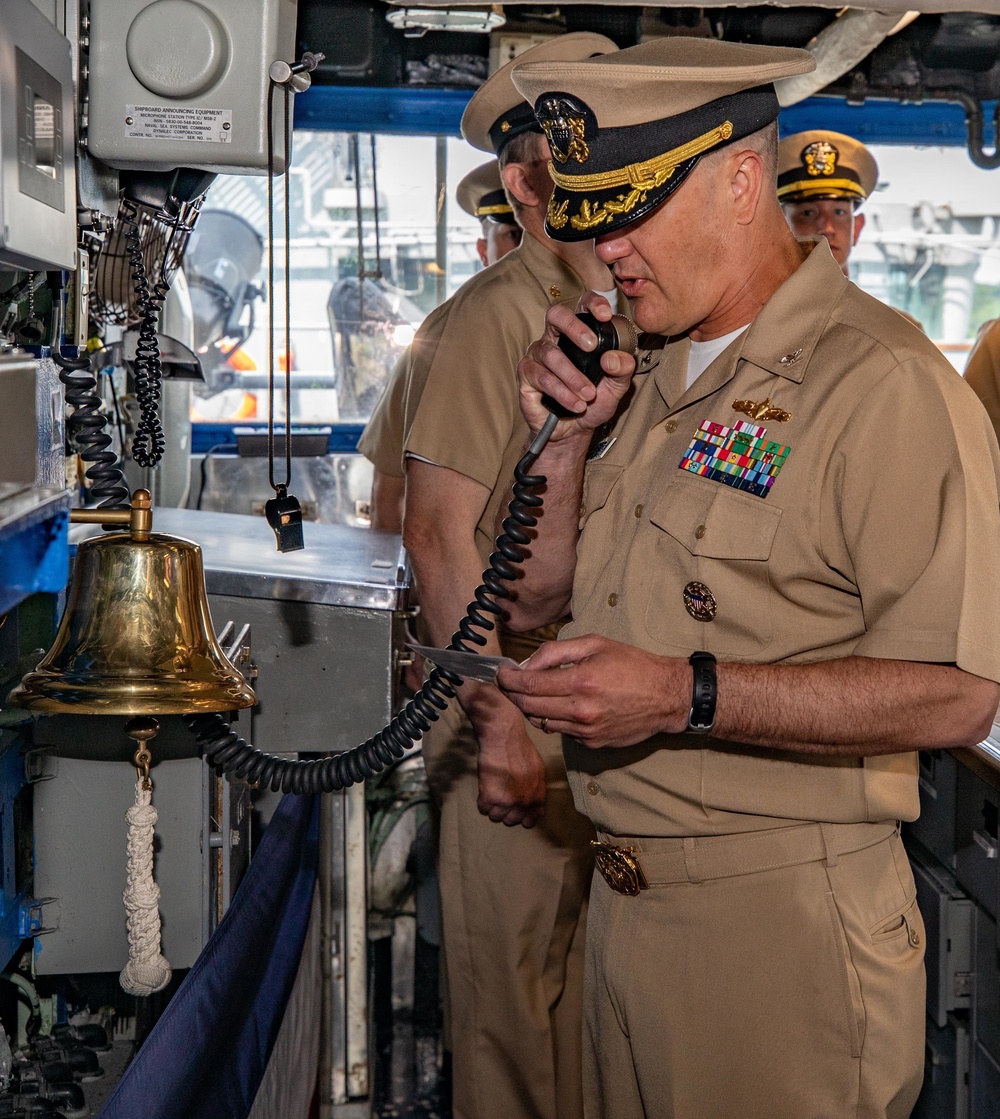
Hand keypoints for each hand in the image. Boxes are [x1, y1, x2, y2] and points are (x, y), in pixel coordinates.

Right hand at [475, 717, 546, 827]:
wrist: (504, 739)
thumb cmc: (521, 749)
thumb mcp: (538, 770)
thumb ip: (537, 788)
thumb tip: (534, 803)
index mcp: (537, 796)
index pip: (531, 820)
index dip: (523, 817)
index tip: (516, 811)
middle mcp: (523, 803)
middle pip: (511, 820)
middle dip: (506, 811)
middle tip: (501, 796)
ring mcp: (506, 802)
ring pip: (496, 816)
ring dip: (493, 806)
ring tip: (492, 791)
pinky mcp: (489, 797)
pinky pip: (483, 809)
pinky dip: (482, 800)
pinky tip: (485, 788)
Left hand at [498, 635, 690, 748]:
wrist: (665, 696)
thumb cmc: (632, 665)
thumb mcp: (595, 644)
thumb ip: (556, 652)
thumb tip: (527, 665)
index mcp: (581, 681)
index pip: (528, 685)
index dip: (507, 679)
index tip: (501, 673)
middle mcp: (581, 710)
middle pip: (528, 706)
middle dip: (511, 694)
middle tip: (508, 683)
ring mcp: (586, 730)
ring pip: (541, 722)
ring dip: (529, 707)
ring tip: (533, 692)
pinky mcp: (592, 743)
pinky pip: (561, 732)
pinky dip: (554, 718)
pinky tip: (562, 705)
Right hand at [517, 293, 635, 439]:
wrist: (573, 431)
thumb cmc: (592, 402)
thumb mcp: (616, 387)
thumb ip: (623, 370)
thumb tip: (612, 358)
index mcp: (578, 334)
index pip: (581, 305)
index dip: (592, 303)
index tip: (605, 315)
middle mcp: (554, 339)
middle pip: (556, 315)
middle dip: (574, 327)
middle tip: (591, 346)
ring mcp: (537, 356)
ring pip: (551, 354)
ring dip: (573, 376)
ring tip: (589, 395)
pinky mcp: (526, 375)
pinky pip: (543, 378)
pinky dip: (562, 392)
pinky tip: (576, 404)